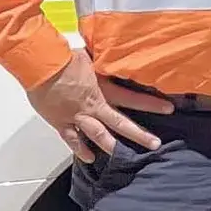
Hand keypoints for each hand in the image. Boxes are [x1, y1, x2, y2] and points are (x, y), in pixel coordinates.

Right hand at [29, 51, 169, 161]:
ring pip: (99, 135)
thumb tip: (117, 53)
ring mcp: (78, 116)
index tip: (169, 109)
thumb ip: (105, 61)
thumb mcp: (92, 55)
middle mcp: (94, 104)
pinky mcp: (61, 122)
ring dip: (112, 146)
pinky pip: (72, 139)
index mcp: (103, 87)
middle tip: (155, 144)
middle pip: (121, 122)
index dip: (151, 104)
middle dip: (139, 134)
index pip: (133, 97)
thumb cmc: (65, 56)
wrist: (41, 64)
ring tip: (124, 155)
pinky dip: (80, 150)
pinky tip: (90, 158)